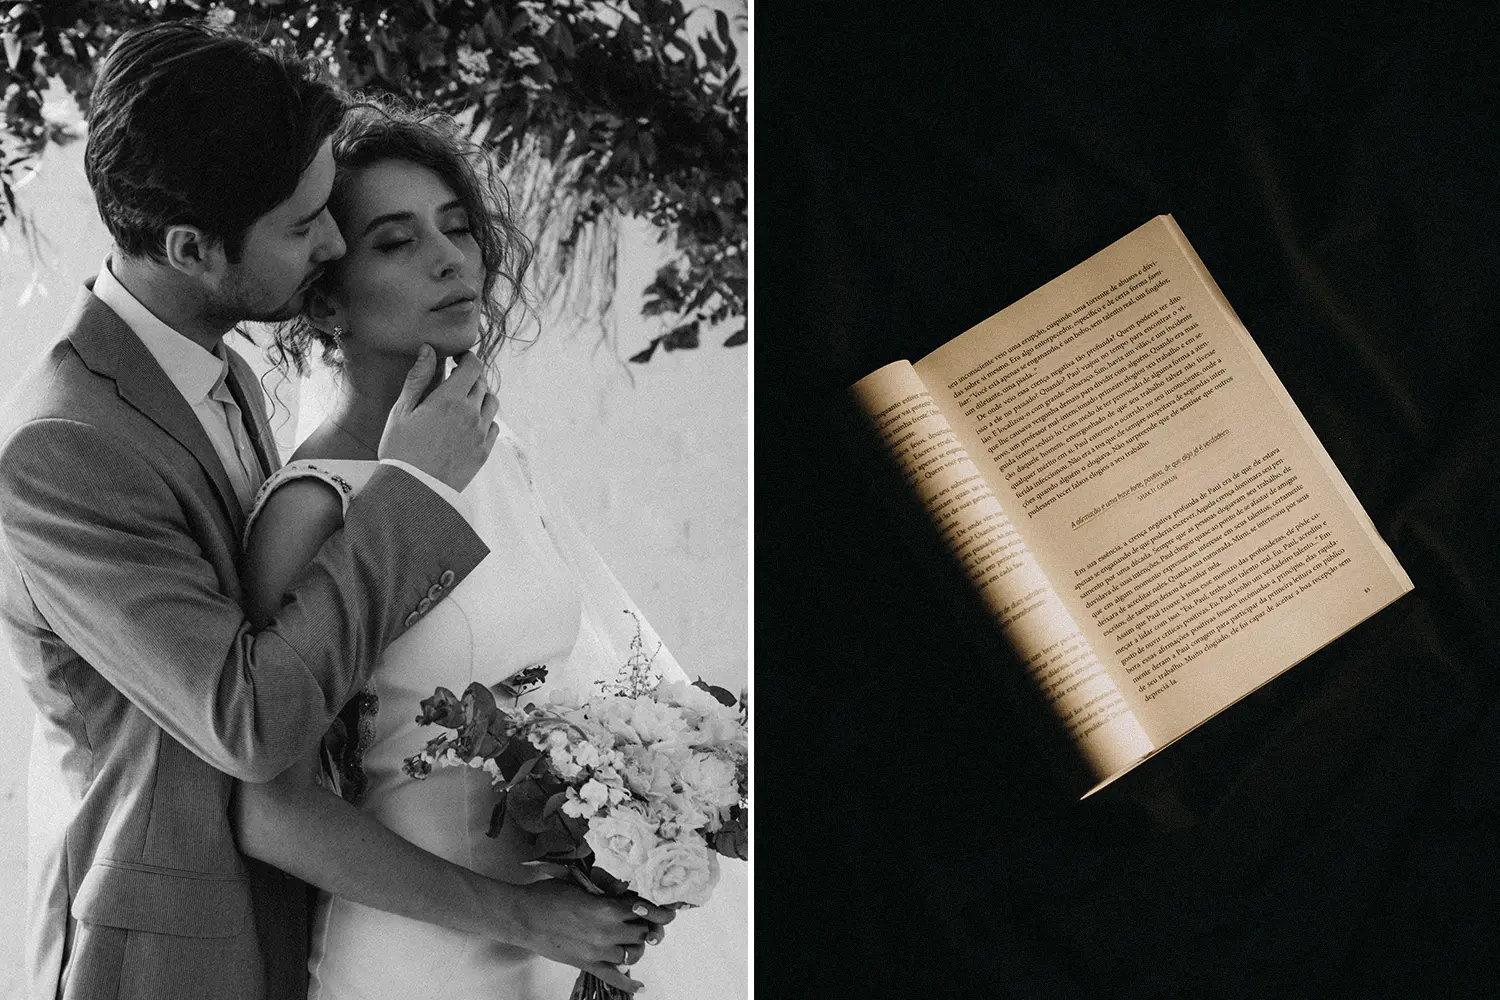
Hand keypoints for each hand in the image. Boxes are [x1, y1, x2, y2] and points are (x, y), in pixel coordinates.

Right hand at [379, 346, 498, 491]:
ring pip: (491, 403)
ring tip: (464, 402)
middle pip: (481, 383)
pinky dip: (485, 419)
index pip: (473, 366)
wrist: (413, 491)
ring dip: (480, 397)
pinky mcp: (484, 452)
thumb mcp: (402, 411)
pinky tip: (469, 424)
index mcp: (450, 399)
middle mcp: (471, 414)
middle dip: (470, 377)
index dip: (468, 357)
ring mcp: (480, 434)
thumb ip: (418, 378)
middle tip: (456, 380)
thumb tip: (428, 349)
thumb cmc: (400, 450)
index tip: (458, 358)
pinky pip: (493, 427)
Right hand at [506, 879, 677, 993]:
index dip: (661, 912)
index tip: (669, 912)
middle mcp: (607, 932)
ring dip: (636, 946)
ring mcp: (598, 951)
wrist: (523, 916)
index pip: (647, 912)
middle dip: (647, 927)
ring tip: (632, 938)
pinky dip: (629, 983)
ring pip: (633, 954)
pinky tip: (640, 985)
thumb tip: (626, 889)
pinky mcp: (586, 964)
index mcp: (608, 908)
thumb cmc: (549, 895)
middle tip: (644, 922)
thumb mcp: (582, 884)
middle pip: (643, 933)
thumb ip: (607, 889)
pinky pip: (613, 978)